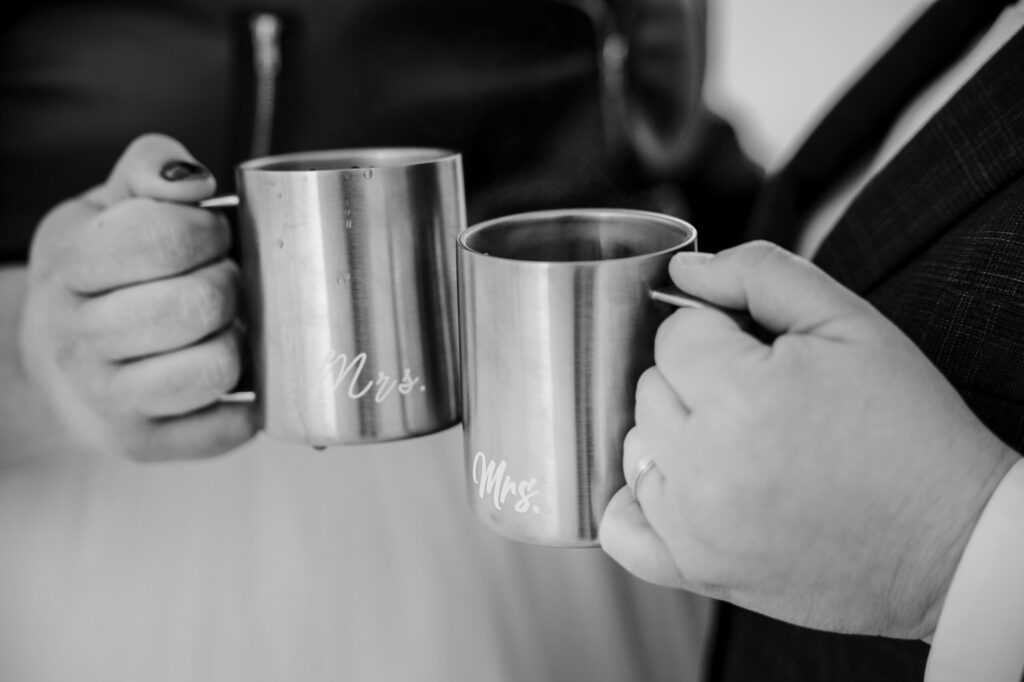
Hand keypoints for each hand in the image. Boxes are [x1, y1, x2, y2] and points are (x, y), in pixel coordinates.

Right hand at [18, 133, 255, 460]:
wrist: (50, 363)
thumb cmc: (96, 276)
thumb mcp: (104, 206)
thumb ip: (149, 168)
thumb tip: (193, 180)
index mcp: (67, 265)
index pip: (166, 237)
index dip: (209, 230)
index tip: (209, 234)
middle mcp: (77, 339)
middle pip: (199, 304)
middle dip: (230, 283)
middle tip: (222, 280)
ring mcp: (107, 401)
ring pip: (217, 367)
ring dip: (240, 340)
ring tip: (222, 326)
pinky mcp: (143, 446)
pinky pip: (228, 427)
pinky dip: (247, 399)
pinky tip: (227, 374)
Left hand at [600, 241, 1016, 638]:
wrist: (950, 539)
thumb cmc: (908, 430)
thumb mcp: (850, 322)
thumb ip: (758, 274)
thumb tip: (683, 269)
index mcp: (741, 397)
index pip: (675, 334)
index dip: (718, 334)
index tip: (763, 356)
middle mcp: (705, 466)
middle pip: (650, 387)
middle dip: (698, 380)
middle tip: (762, 398)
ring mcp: (694, 526)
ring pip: (635, 445)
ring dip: (674, 434)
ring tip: (741, 443)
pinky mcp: (697, 571)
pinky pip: (623, 530)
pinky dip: (640, 503)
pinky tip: (684, 486)